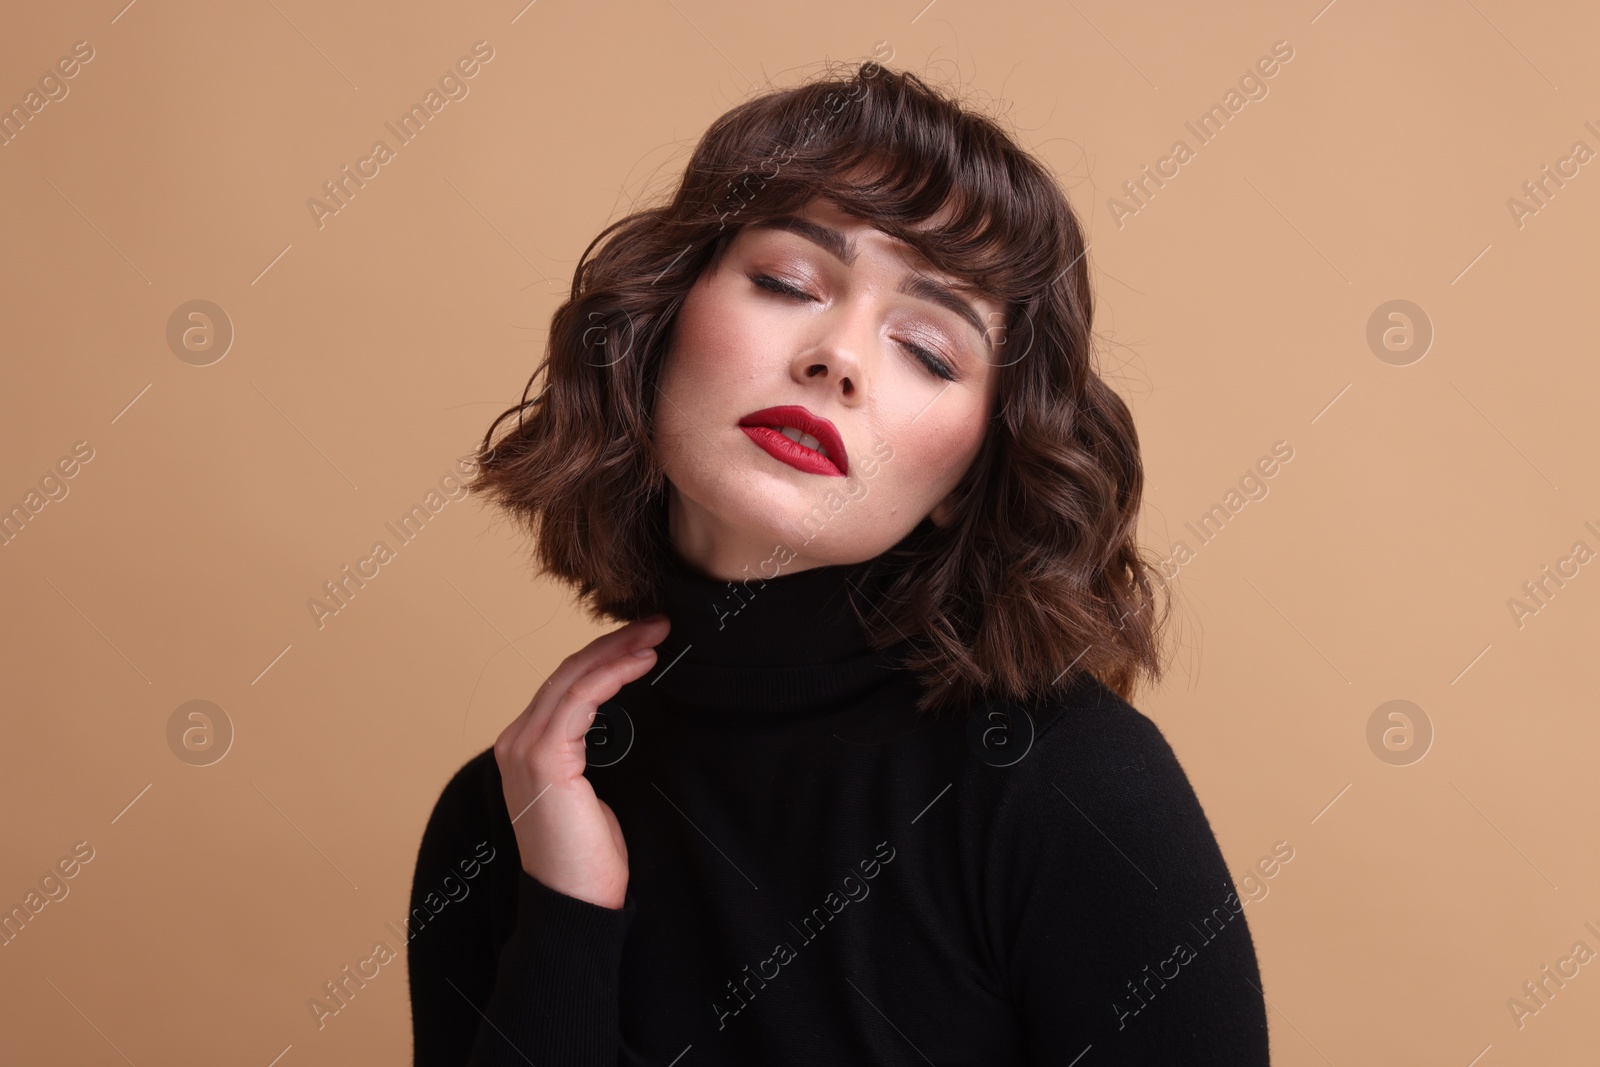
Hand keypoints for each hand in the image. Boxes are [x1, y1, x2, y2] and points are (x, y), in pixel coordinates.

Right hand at [494, 614, 669, 909]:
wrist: (577, 905)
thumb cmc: (592, 858)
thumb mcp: (595, 792)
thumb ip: (596, 753)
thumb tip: (628, 718)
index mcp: (526, 748)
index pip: (565, 686)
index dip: (604, 657)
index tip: (645, 639)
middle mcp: (515, 741)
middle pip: (567, 673)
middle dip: (614, 642)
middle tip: (657, 622)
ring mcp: (523, 748)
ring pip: (573, 678)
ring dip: (618, 649)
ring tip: (656, 633)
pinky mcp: (542, 758)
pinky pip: (580, 699)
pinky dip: (613, 673)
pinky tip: (642, 661)